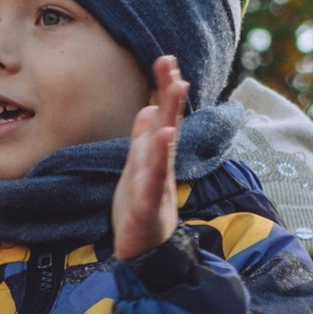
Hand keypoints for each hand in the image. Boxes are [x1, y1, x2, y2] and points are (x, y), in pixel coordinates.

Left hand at [111, 55, 187, 262]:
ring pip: (164, 150)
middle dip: (170, 95)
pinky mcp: (148, 206)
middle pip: (168, 126)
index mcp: (157, 158)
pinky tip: (162, 138)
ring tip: (174, 91)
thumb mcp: (138, 170)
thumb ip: (144, 141)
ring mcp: (157, 186)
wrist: (145, 254)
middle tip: (172, 65)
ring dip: (169, 119)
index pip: (163, 118)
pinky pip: (153, 181)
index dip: (164, 91)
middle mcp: (161, 167)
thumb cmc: (141, 211)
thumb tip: (148, 108)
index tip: (166, 60)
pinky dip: (157, 160)